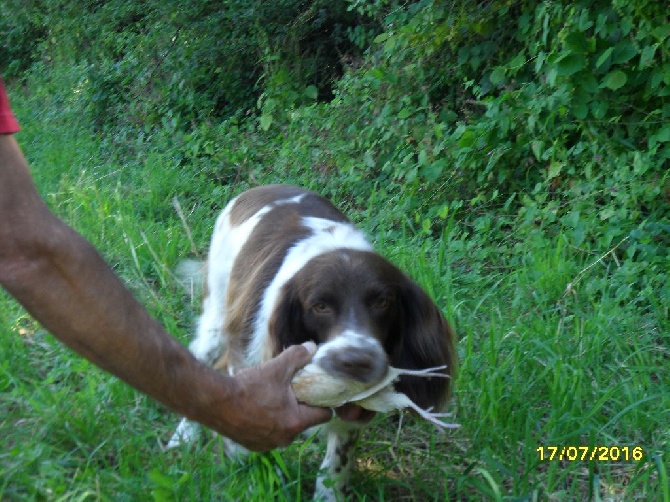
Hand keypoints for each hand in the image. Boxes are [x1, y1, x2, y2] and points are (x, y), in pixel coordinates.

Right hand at [206, 342, 332, 451]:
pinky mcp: (254, 446)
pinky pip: (268, 434)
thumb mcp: (277, 368)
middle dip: (300, 406)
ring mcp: (268, 445)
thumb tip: (312, 347)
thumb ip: (298, 356)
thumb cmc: (248, 387)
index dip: (323, 400)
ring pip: (285, 428)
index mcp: (296, 422)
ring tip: (271, 398)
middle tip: (290, 390)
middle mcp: (285, 438)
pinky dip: (266, 423)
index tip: (317, 390)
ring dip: (282, 415)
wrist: (215, 402)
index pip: (324, 415)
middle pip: (304, 421)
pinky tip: (256, 408)